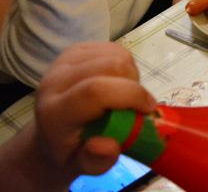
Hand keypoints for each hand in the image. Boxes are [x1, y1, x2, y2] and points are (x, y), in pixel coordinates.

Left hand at [21, 43, 155, 187]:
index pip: (95, 91)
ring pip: (116, 54)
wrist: (51, 134)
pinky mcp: (75, 50)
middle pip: (110, 66)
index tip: (148, 109)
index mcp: (55, 112)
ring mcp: (64, 62)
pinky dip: (126, 64)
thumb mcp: (82, 167)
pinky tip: (117, 81)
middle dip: (134, 85)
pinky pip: (114, 49)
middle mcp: (55, 81)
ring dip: (131, 74)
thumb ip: (96, 161)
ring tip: (124, 94)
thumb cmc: (71, 152)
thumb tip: (108, 144)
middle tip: (134, 106)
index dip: (130, 95)